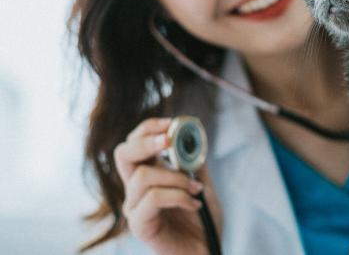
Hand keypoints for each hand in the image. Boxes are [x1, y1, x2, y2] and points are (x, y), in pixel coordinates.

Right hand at [113, 117, 222, 254]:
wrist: (208, 249)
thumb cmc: (203, 219)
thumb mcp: (201, 181)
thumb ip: (193, 160)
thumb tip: (191, 133)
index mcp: (148, 174)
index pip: (134, 143)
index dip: (148, 128)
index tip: (172, 123)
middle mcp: (135, 189)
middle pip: (122, 154)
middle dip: (146, 142)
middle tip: (169, 142)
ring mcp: (134, 207)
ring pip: (143, 175)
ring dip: (176, 177)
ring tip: (196, 188)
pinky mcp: (139, 225)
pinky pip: (153, 198)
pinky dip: (178, 195)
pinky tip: (194, 204)